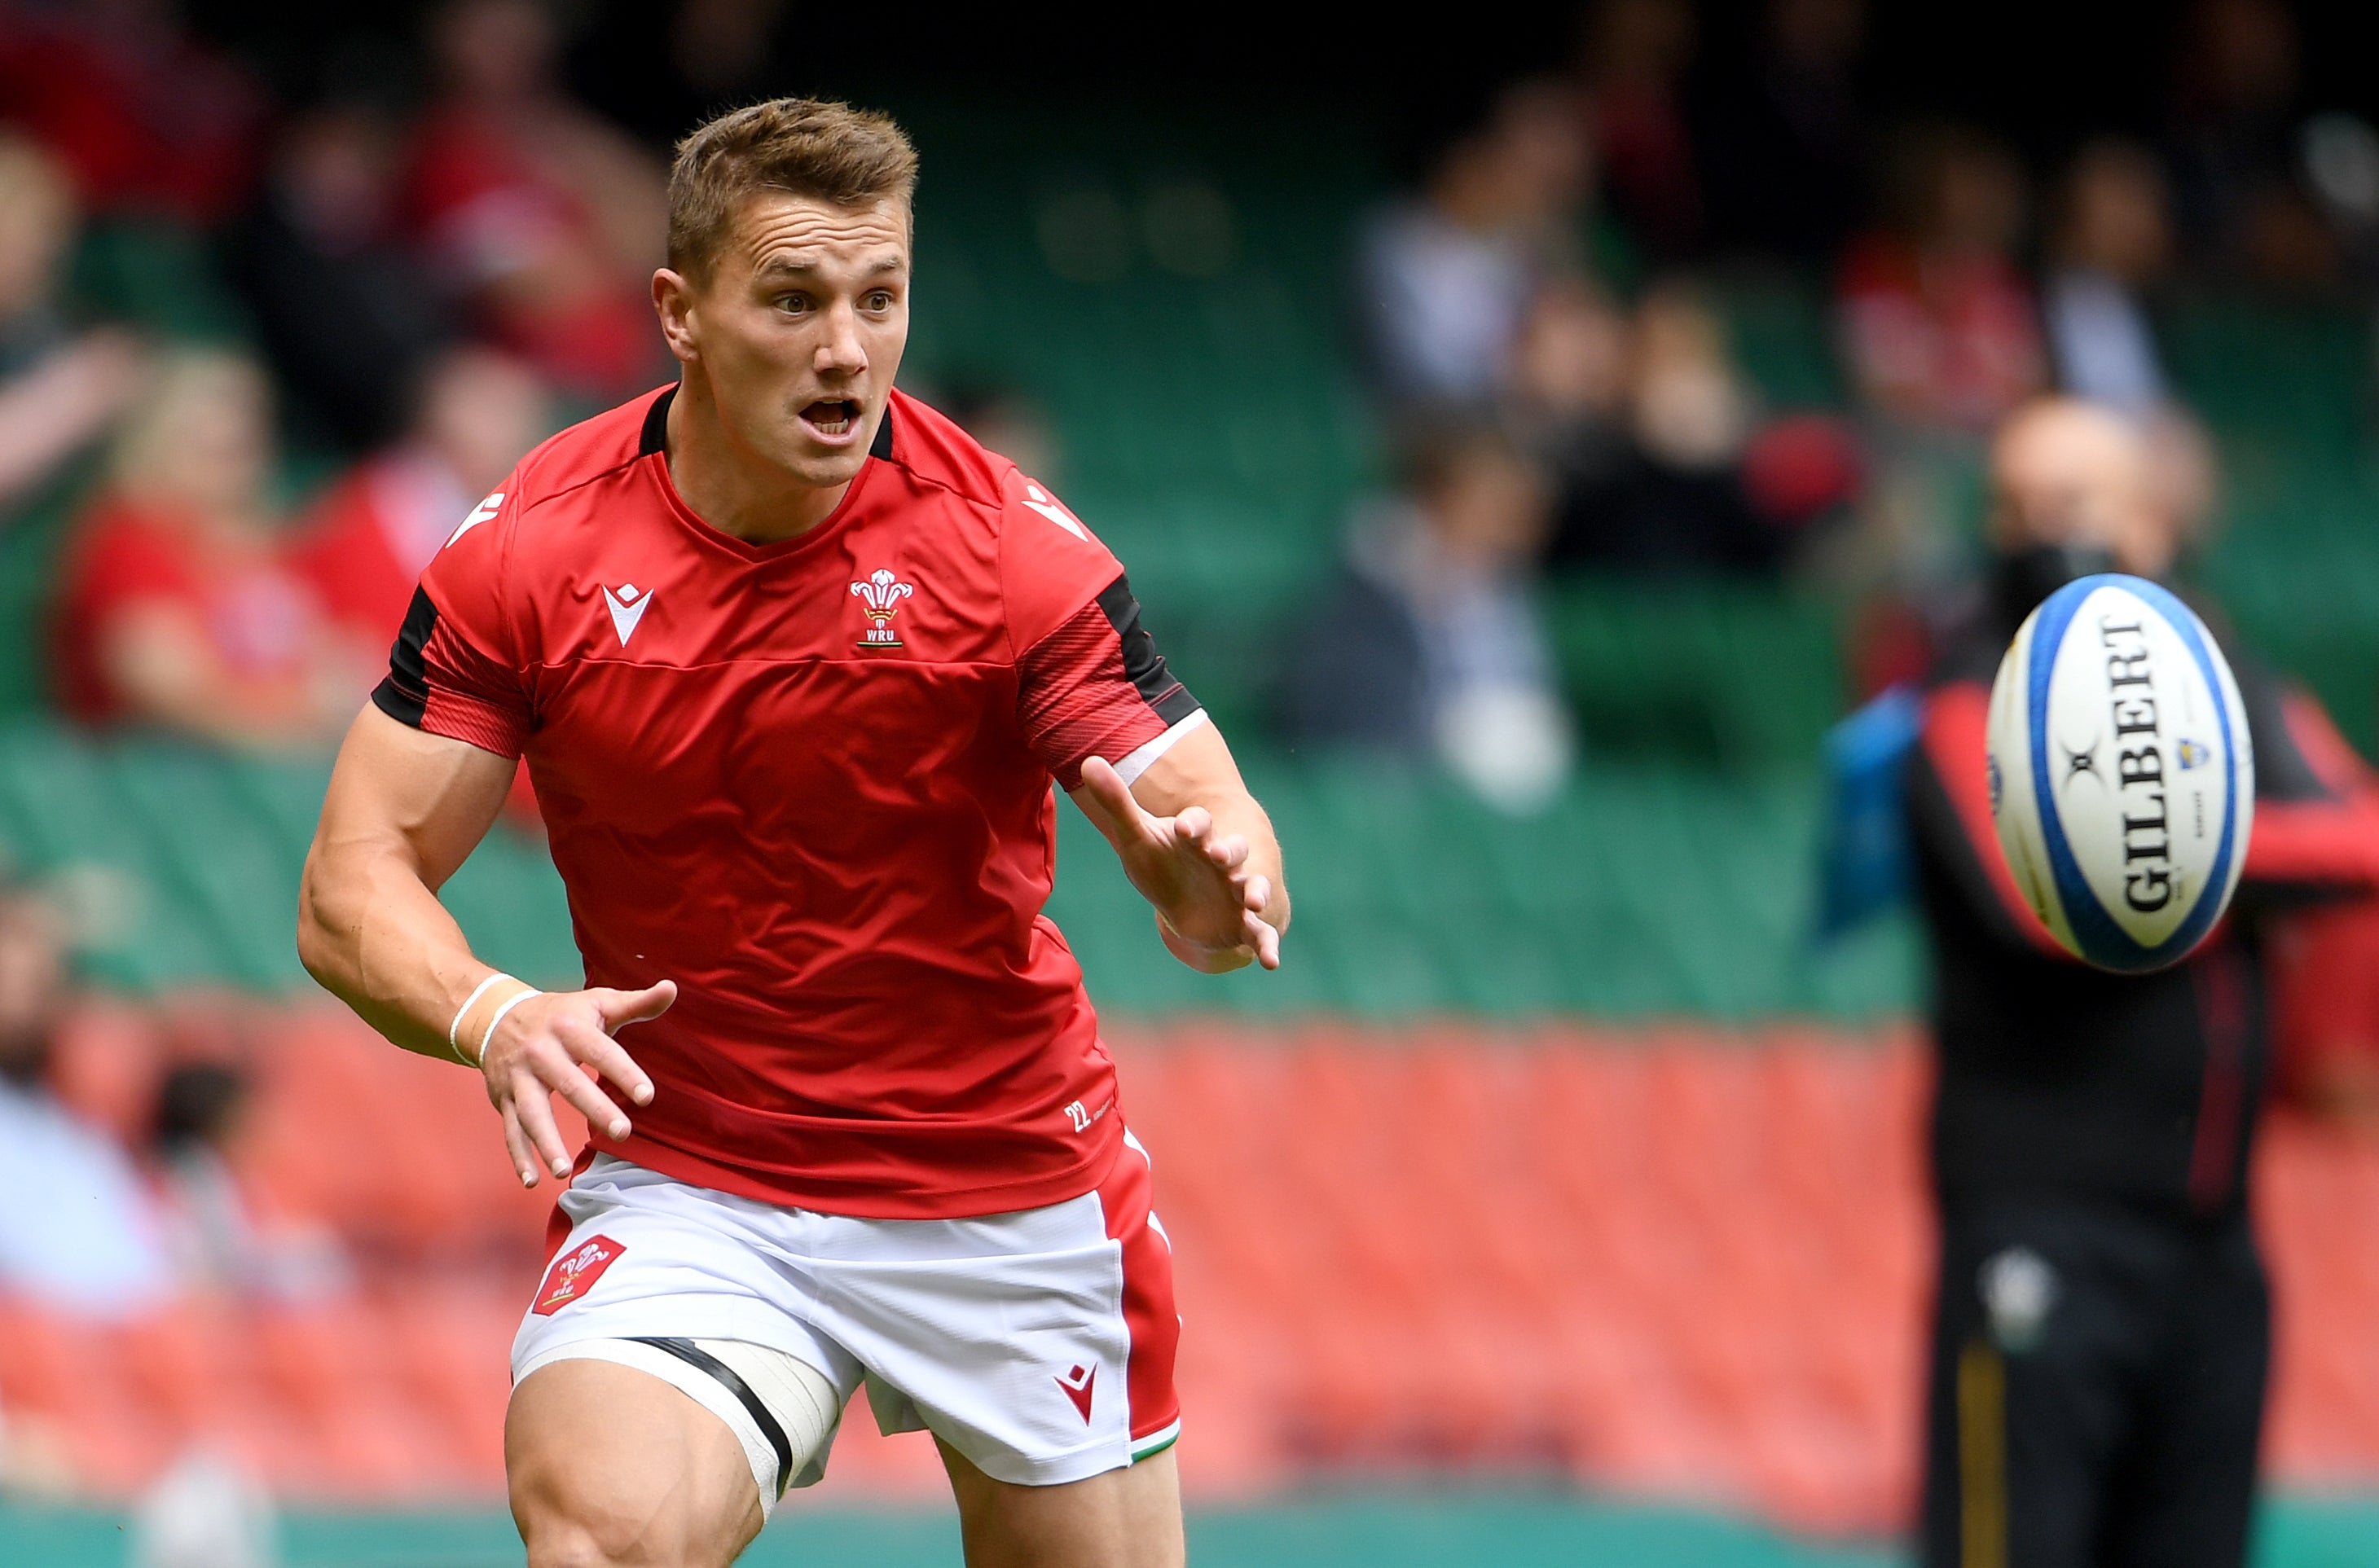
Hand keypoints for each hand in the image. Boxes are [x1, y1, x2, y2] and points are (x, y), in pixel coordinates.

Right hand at [478, 981, 674, 1185]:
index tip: (647, 1096)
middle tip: (623, 1132)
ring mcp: (517, 1078)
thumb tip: (672, 988)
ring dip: (545, 1142)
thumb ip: (636, 1003)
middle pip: (568, 1084)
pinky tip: (532, 1181)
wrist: (496, 1016)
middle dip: (594, 1109)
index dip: (624, 1072)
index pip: (601, 1051)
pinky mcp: (502, 1098)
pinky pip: (509, 1130)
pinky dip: (518, 1157)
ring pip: (531, 1113)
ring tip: (562, 1170)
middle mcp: (540, 1052)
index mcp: (568, 1027)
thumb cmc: (562, 1014)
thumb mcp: (597, 1002)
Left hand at [1074, 756, 1280, 973]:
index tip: (1185, 828)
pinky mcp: (1244, 922)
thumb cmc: (1161, 863)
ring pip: (1253, 888)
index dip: (1194, 825)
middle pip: (1233, 851)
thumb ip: (1118, 802)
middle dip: (1230, 852)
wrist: (1187, 900)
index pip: (1199, 825)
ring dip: (1257, 891)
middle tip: (1221, 855)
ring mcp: (1239, 891)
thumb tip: (1088, 759)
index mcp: (1199, 836)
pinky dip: (1267, 946)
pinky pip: (1260, 933)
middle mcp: (1224, 860)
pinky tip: (1271, 963)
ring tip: (1256, 901)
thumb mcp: (1138, 836)